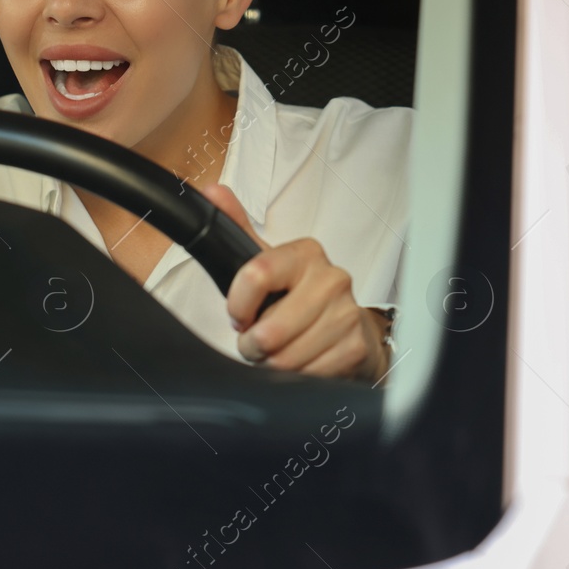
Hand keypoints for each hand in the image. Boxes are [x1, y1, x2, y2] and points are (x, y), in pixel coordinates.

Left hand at [202, 184, 390, 381]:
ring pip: (287, 358)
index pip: (256, 274)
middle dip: (253, 346)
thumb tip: (213, 192)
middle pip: (269, 331)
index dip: (238, 305)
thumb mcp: (269, 262)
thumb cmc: (300, 297)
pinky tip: (301, 362)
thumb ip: (237, 228)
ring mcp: (347, 313)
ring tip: (278, 352)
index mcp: (305, 254)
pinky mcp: (355, 346)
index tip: (238, 316)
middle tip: (257, 342)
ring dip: (272, 364)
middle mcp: (331, 279)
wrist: (351, 327)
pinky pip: (308, 375)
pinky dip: (296, 376)